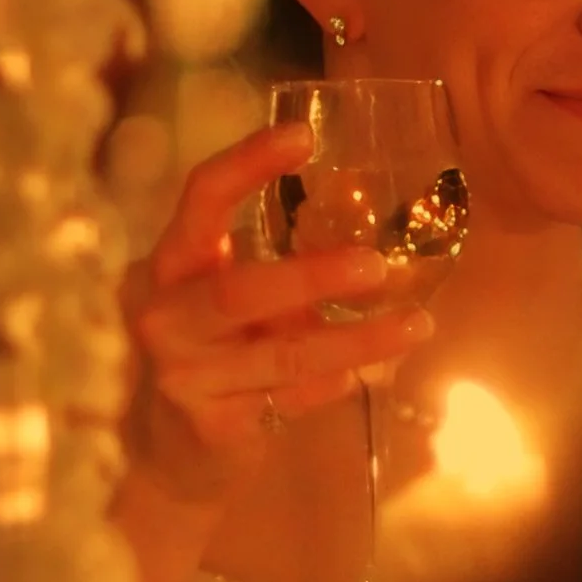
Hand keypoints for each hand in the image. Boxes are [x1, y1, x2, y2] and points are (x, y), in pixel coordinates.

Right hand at [122, 122, 435, 509]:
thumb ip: (272, 269)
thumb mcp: (223, 296)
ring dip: (355, 341)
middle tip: (377, 264)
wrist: (166, 445)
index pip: (201, 198)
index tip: (305, 136)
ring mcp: (184, 376)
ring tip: (416, 325)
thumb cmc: (210, 346)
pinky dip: (330, 385)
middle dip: (312, 276)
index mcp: (171, 262)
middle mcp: (165, 315)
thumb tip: (370, 238)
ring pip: (282, 356)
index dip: (248, 163)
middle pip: (238, 291)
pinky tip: (360, 378)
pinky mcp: (211, 427)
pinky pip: (288, 399)